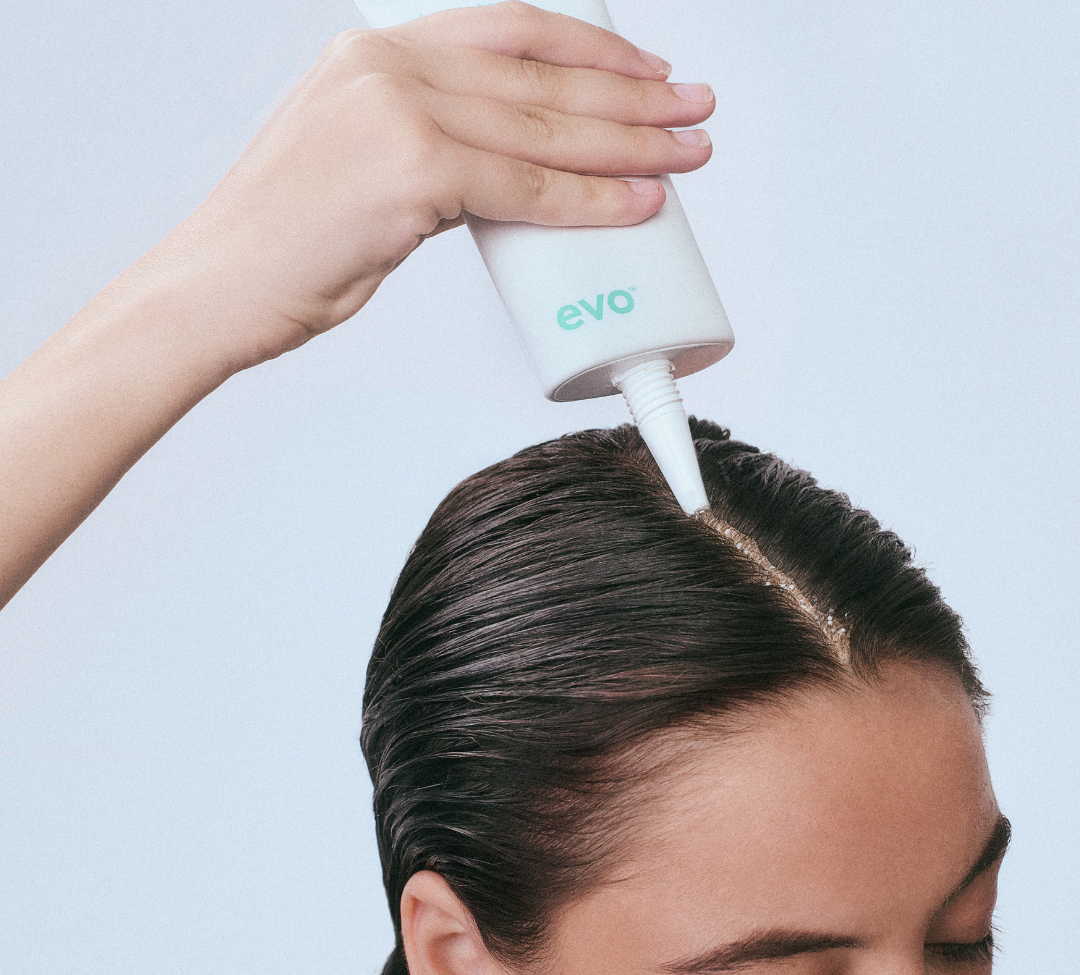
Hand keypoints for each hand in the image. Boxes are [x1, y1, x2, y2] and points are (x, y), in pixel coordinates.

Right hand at [170, 0, 715, 367]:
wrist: (214, 288)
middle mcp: (387, 64)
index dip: (589, 49)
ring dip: (631, 142)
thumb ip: (426, 148)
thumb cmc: (283, 244)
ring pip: (545, 126)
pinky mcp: (408, 169)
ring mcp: (397, 109)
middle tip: (693, 110)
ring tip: (688, 152)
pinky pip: (526, 186)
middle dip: (631, 94)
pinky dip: (590, 200)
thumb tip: (503, 177)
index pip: (509, 30)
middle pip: (541, 73)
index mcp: (374, 52)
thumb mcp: (354, 164)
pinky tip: (640, 205)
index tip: (643, 70)